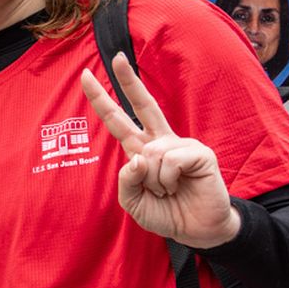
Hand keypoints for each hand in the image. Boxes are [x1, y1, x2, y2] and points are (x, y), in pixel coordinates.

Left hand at [80, 54, 239, 248]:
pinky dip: (168, 180)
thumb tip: (138, 156)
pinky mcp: (199, 153)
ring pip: (151, 153)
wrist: (197, 230)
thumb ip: (126, 180)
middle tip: (117, 57)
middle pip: (143, 105)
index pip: (119, 120)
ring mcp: (181, 144)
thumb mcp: (132, 202)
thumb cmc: (165, 213)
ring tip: (168, 191)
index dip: (102, 100)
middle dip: (128, 81)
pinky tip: (181, 186)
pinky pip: (170, 160)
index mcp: (141, 149)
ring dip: (154, 181)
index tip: (88, 76)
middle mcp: (160, 141)